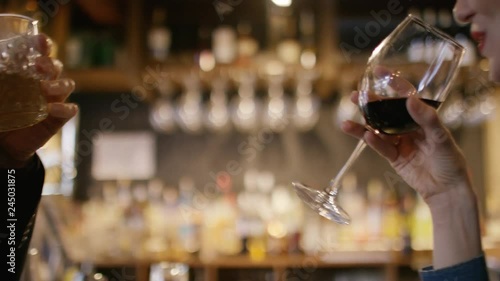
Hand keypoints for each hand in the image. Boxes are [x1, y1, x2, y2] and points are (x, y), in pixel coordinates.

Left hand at [0, 34, 77, 167]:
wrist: (3, 144)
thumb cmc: (0, 113)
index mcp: (30, 73)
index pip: (41, 54)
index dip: (44, 45)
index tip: (39, 41)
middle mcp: (45, 83)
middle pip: (57, 67)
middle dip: (51, 64)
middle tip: (38, 65)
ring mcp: (54, 100)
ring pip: (67, 85)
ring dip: (59, 84)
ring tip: (44, 88)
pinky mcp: (57, 119)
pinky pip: (69, 110)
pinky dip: (64, 108)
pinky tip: (51, 109)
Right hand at [342, 91, 474, 204]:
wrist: (447, 188)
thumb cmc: (450, 160)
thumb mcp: (442, 136)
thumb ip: (426, 118)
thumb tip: (410, 99)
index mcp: (422, 117)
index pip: (405, 95)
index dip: (393, 83)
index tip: (379, 72)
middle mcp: (408, 127)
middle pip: (386, 112)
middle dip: (370, 104)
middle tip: (355, 96)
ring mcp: (399, 142)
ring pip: (378, 130)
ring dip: (363, 126)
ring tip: (346, 123)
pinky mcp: (394, 157)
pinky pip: (381, 147)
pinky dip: (373, 142)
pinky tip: (366, 136)